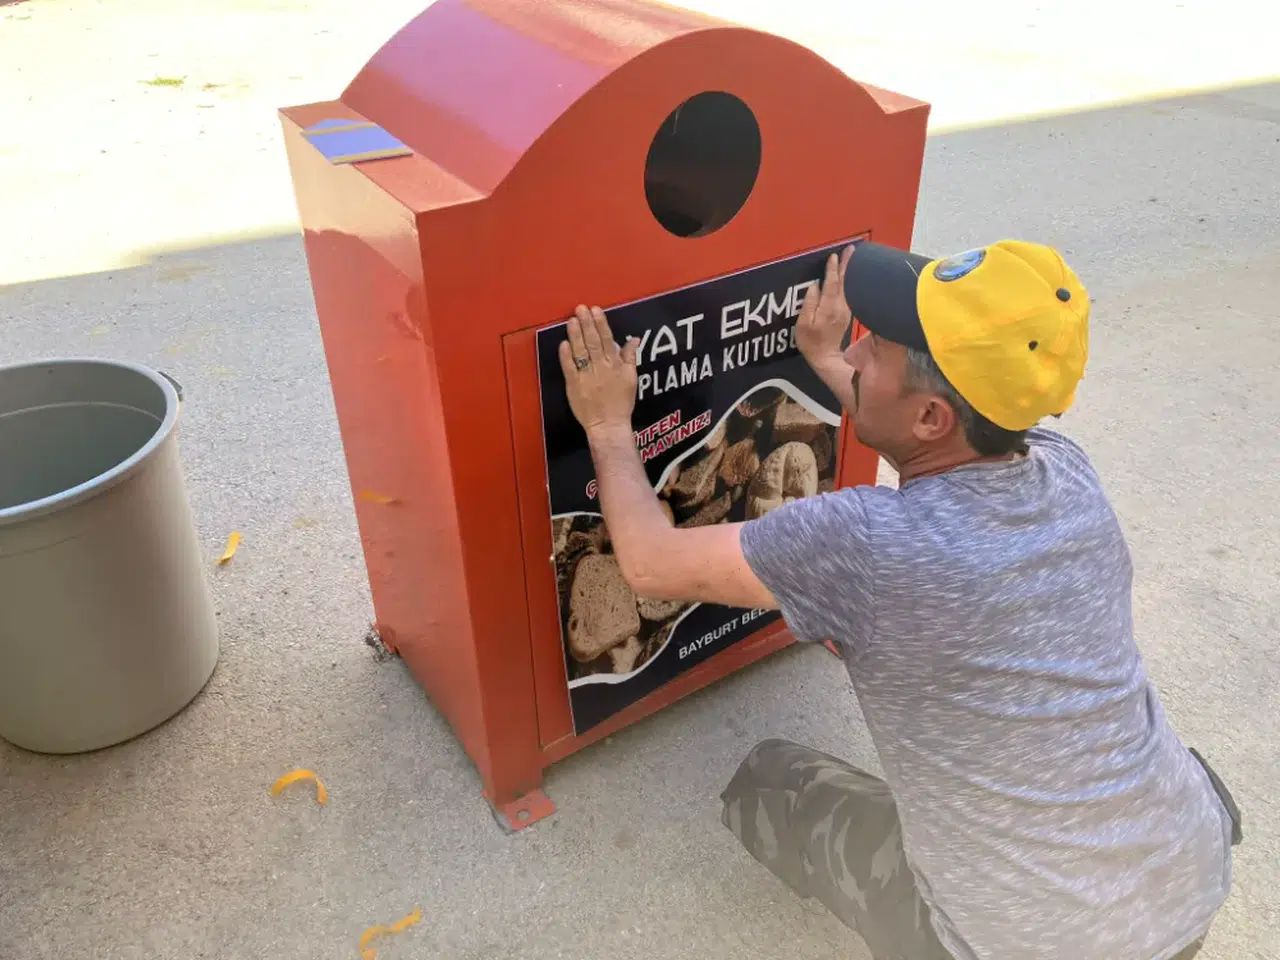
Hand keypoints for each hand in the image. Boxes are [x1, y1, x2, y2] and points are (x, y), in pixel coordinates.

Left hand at [559, 305, 638, 434]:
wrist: (608, 425)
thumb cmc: (621, 403)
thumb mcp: (631, 379)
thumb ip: (630, 357)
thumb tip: (633, 339)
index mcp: (615, 366)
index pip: (607, 340)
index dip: (601, 324)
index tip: (596, 310)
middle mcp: (601, 369)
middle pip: (593, 342)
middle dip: (587, 324)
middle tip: (581, 308)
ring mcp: (586, 377)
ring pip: (581, 352)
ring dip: (576, 335)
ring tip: (571, 320)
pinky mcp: (574, 386)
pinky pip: (569, 368)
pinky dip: (566, 356)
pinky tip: (564, 343)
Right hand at [795, 246, 853, 366]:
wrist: (825, 357)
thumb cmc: (810, 341)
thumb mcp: (803, 324)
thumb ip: (809, 304)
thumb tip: (814, 286)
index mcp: (829, 307)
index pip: (832, 284)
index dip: (832, 269)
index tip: (833, 256)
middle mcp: (841, 307)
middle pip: (845, 281)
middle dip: (848, 264)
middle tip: (852, 248)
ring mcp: (846, 310)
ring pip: (849, 286)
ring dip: (850, 271)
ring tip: (852, 257)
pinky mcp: (847, 313)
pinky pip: (849, 293)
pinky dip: (850, 281)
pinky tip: (850, 276)